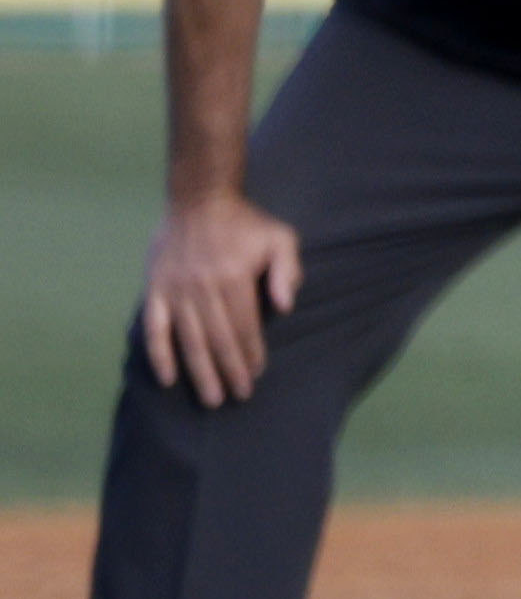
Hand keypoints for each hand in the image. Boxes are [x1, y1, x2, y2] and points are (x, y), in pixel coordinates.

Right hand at [140, 195, 300, 406]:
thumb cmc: (246, 223)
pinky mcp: (155, 290)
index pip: (244, 326)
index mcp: (234, 277)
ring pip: (188, 339)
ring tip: (211, 398)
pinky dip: (160, 354)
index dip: (251, 353)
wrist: (199, 200)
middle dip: (228, 371)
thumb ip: (287, 271)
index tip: (256, 375)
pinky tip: (168, 378)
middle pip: (217, 339)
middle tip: (237, 397)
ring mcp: (175, 290)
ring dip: (200, 371)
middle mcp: (203, 287)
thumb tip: (286, 306)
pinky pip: (155, 328)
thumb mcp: (280, 238)